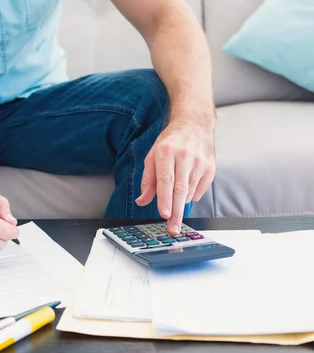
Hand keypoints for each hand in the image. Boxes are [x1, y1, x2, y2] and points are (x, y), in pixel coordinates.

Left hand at [136, 118, 215, 233]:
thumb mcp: (152, 156)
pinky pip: (199, 190)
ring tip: (175, 198)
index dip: (165, 199)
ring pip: (189, 192)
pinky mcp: (210, 167)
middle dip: (176, 212)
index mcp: (166, 152)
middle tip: (173, 229)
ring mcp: (200, 162)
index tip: (164, 214)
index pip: (166, 180)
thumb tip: (142, 201)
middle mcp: (184, 156)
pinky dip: (191, 195)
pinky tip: (186, 187)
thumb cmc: (170, 142)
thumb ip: (147, 180)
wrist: (194, 124)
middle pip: (180, 190)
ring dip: (180, 201)